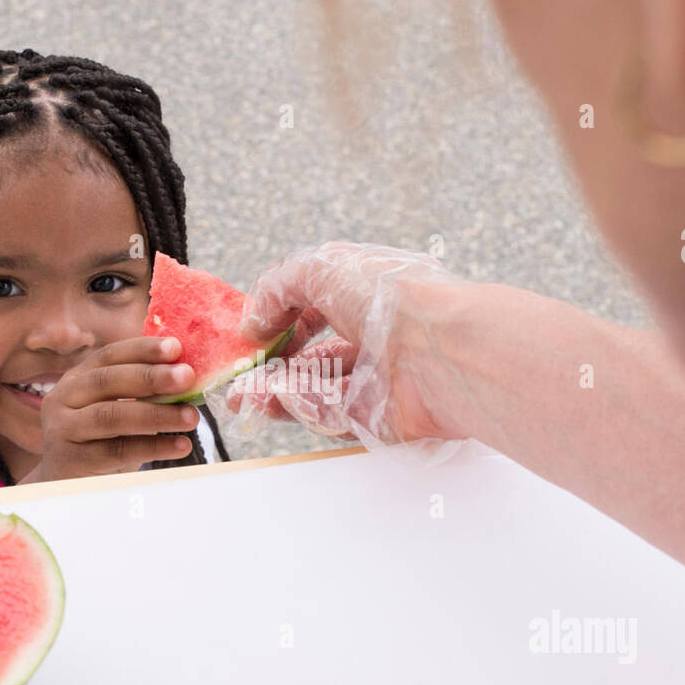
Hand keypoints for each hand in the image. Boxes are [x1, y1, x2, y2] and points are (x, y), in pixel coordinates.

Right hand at [19, 336, 198, 480]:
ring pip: (111, 416)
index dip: (142, 349)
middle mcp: (64, 398)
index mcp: (77, 378)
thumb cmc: (98, 440)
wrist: (63, 483)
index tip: (176, 347)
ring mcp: (64, 429)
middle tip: (188, 376)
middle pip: (107, 381)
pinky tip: (180, 446)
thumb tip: (187, 376)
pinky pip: (117, 451)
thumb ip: (140, 392)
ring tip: (192, 416)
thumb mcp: (114, 409)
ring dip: (156, 414)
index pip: (109, 355)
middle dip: (151, 377)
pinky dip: (153, 447)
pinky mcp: (73, 460)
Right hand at [224, 240, 465, 446]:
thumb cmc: (394, 297)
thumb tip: (254, 319)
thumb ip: (279, 287)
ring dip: (274, 391)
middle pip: (313, 356)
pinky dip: (298, 408)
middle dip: (271, 365)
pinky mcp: (377, 416)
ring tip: (242, 396)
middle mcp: (374, 334)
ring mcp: (376, 378)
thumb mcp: (322, 268)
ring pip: (315, 388)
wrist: (443, 351)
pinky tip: (269, 401)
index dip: (282, 318)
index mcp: (367, 294)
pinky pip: (328, 414)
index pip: (318, 307)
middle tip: (240, 376)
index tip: (255, 332)